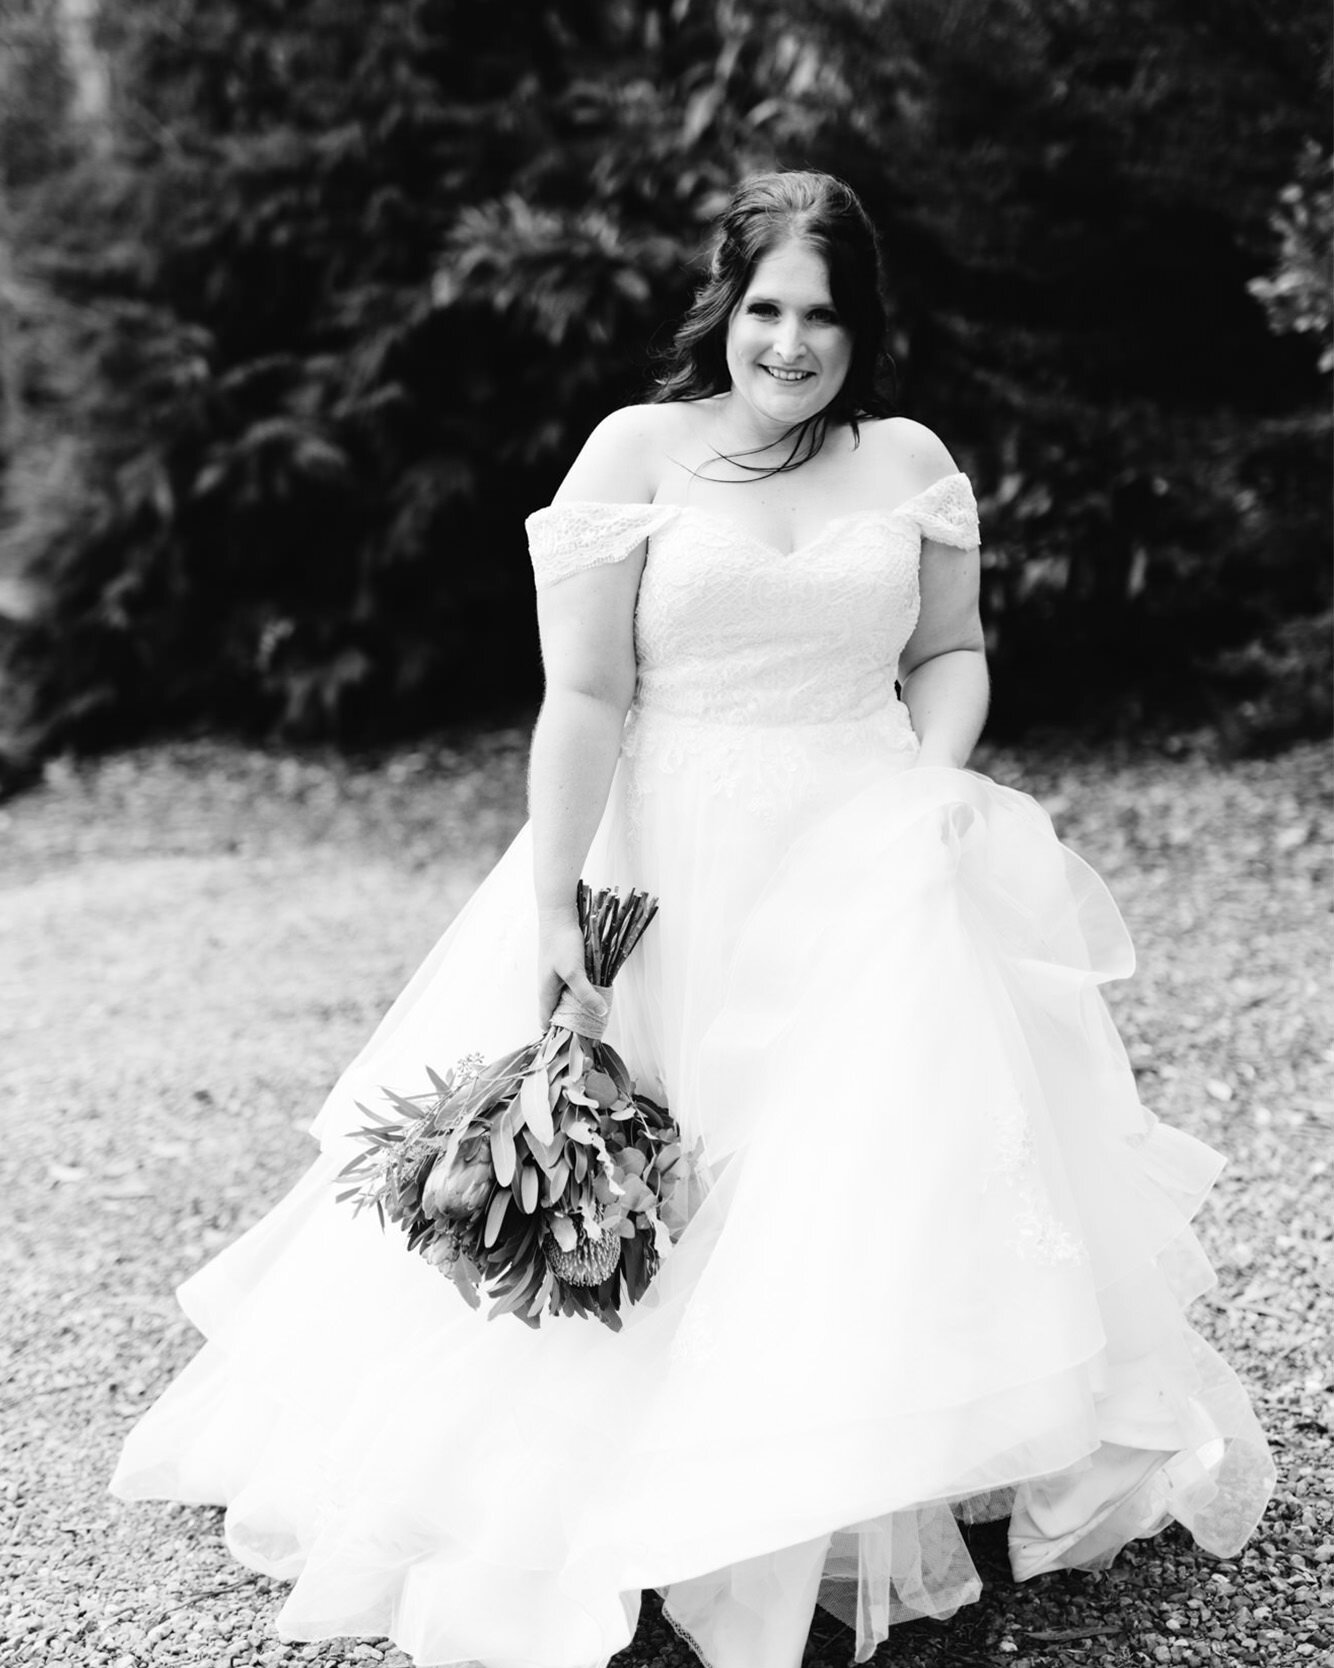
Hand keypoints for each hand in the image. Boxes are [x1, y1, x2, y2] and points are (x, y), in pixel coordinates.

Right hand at [536, 909, 607, 1030]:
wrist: (559, 915)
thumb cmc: (561, 943)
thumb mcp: (574, 972)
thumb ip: (586, 994)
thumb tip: (600, 1014)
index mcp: (546, 994)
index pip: (547, 1023)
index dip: (558, 1035)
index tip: (575, 1044)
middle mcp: (549, 989)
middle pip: (559, 1013)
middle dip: (573, 1023)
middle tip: (592, 1031)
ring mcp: (556, 978)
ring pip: (568, 1000)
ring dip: (580, 1007)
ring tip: (597, 1015)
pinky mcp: (565, 968)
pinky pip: (574, 987)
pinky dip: (583, 993)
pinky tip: (596, 992)